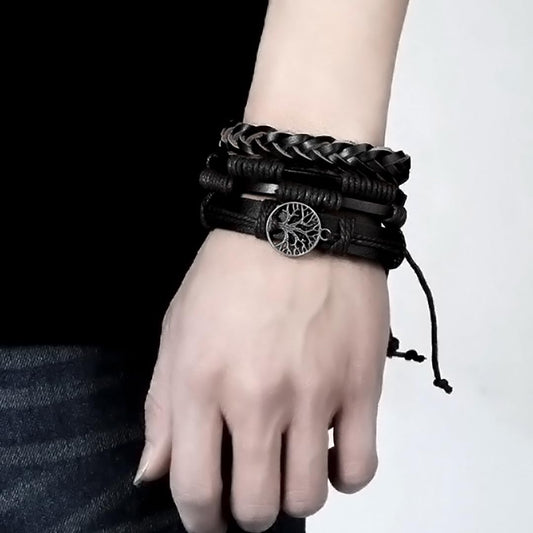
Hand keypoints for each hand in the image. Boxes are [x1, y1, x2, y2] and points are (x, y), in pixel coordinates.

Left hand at [134, 228, 389, 532]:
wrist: (297, 223)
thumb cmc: (231, 273)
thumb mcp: (177, 328)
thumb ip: (161, 407)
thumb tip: (153, 474)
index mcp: (200, 382)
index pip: (195, 491)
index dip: (201, 522)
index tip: (210, 519)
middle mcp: (257, 397)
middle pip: (256, 507)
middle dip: (248, 512)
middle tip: (251, 489)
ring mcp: (314, 394)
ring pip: (308, 498)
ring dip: (294, 495)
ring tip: (290, 466)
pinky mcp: (362, 385)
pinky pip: (360, 469)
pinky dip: (343, 476)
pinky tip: (330, 452)